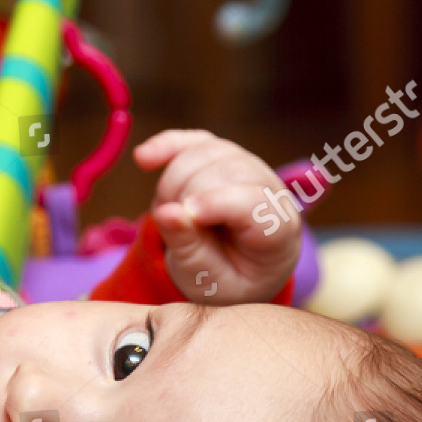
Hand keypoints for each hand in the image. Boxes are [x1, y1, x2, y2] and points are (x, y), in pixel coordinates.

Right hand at [134, 129, 301, 305]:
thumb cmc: (227, 278)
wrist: (237, 269)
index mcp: (278, 231)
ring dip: (173, 181)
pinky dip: (167, 146)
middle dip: (187, 193)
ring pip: (208, 151)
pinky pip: (196, 141)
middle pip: (229, 169)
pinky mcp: (224, 156)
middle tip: (170, 226)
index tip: (185, 215)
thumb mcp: (209, 280)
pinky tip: (143, 159)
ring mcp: (250, 167)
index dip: (217, 202)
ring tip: (167, 215)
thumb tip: (166, 213)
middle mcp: (271, 191)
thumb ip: (190, 249)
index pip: (254, 202)